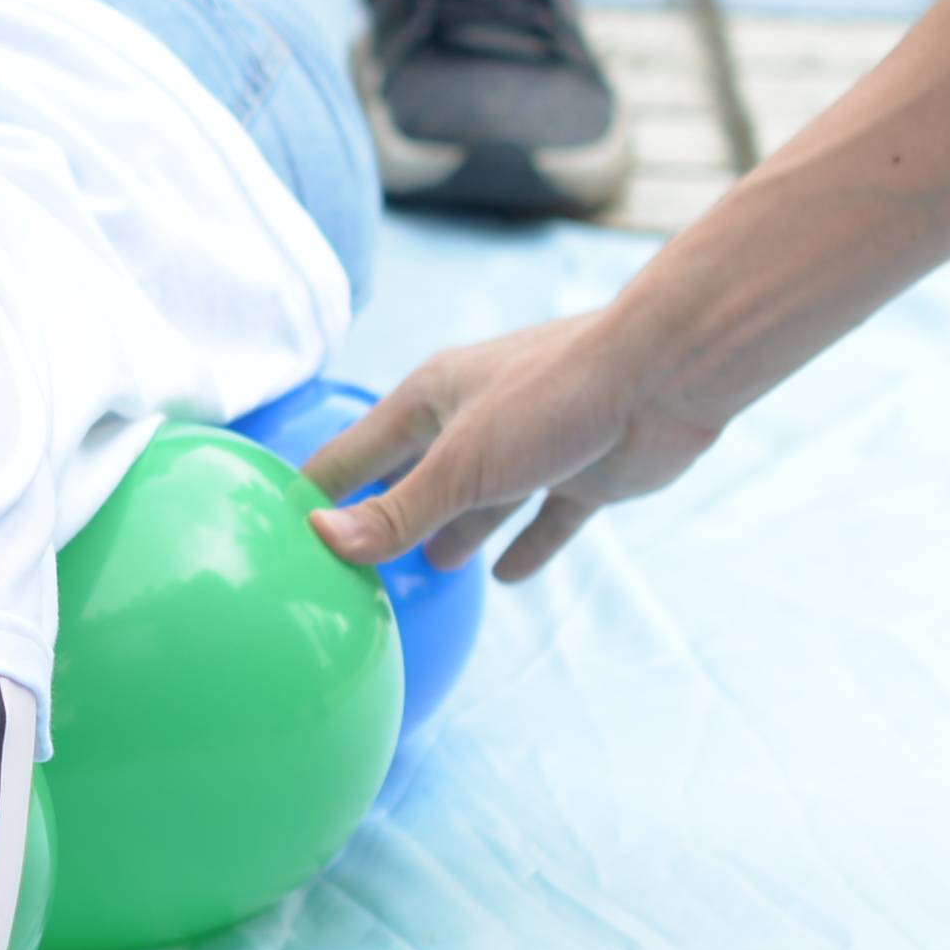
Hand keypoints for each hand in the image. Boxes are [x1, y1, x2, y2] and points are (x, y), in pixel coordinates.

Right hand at [299, 302, 745, 585]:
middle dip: (388, 513)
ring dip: (457, 531)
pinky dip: (526, 544)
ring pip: (481, 499)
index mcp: (430, 399)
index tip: (282, 528)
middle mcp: (474, 420)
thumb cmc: (555, 398)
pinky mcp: (582, 473)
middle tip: (353, 565)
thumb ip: (397, 511)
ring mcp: (530, 448)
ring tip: (431, 568)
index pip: (354, 450)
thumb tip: (322, 541)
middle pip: (417, 476)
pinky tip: (508, 576)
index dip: (318, 488)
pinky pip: (545, 517)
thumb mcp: (463, 463)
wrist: (668, 374)